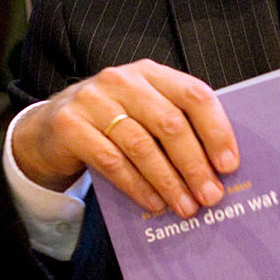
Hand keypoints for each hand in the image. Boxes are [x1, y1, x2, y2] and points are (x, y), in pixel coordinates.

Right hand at [11, 60, 237, 216]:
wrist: (50, 129)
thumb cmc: (112, 123)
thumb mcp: (144, 112)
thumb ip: (176, 126)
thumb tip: (219, 169)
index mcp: (150, 73)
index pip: (194, 94)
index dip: (216, 130)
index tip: (229, 165)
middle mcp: (122, 80)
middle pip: (169, 123)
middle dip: (194, 164)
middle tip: (211, 195)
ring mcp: (92, 100)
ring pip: (141, 145)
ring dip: (168, 181)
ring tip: (185, 206)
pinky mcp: (70, 125)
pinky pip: (111, 161)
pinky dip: (137, 186)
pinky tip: (153, 203)